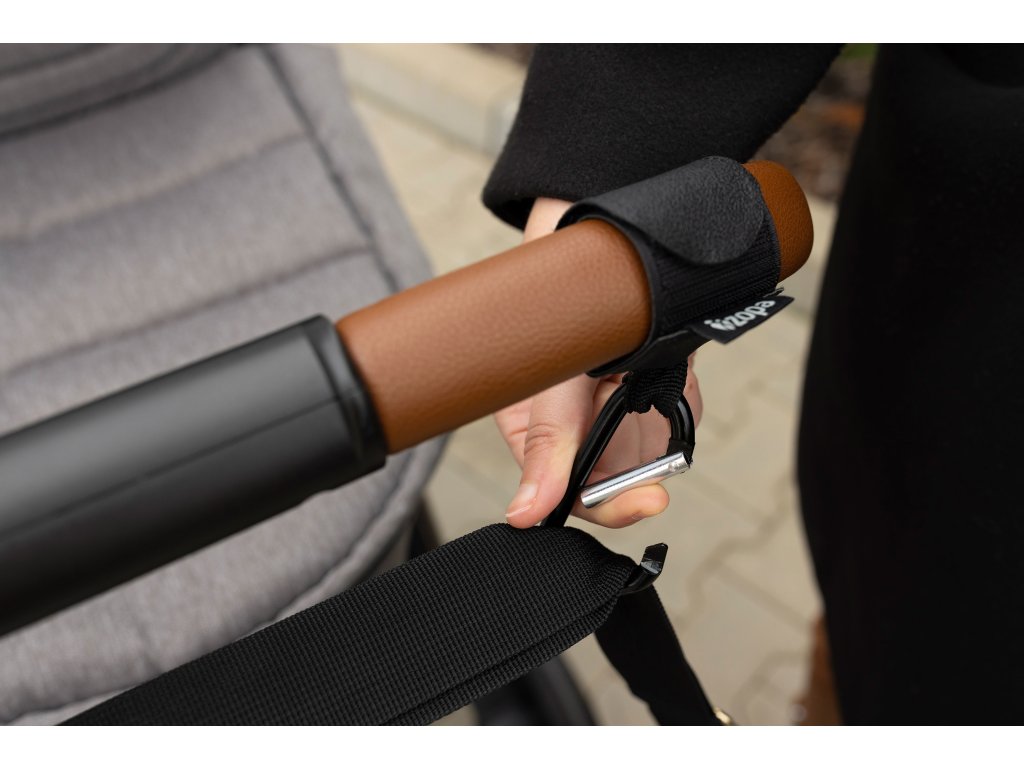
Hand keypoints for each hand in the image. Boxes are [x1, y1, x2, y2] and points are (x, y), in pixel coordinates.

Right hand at [495, 198, 702, 528]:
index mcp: (540, 438)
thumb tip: (524, 515)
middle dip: (643, 465)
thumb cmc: (555, 314)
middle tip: (658, 466)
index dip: (611, 506)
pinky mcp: (653, 394)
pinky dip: (680, 397)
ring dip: (662, 425)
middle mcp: (578, 432)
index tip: (648, 502)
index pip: (575, 495)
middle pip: (621, 481)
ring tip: (646, 378)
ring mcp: (618, 413)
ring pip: (656, 451)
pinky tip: (665, 368)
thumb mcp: (549, 384)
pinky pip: (679, 417)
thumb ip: (544, 450)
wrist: (604, 255)